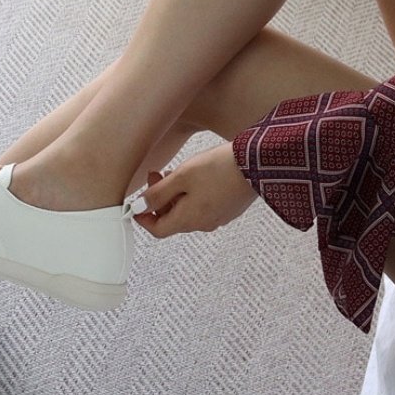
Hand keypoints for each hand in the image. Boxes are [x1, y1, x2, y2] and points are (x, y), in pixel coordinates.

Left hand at [131, 142, 256, 237]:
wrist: (257, 164)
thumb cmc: (218, 169)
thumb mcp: (181, 177)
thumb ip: (158, 194)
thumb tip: (140, 207)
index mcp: (189, 220)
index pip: (158, 230)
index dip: (143, 217)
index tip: (137, 202)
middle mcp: (203, 224)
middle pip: (172, 219)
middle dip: (159, 199)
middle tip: (156, 175)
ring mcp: (218, 217)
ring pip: (187, 211)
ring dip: (175, 195)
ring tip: (174, 171)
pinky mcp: (229, 209)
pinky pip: (203, 206)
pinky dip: (191, 194)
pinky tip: (195, 176)